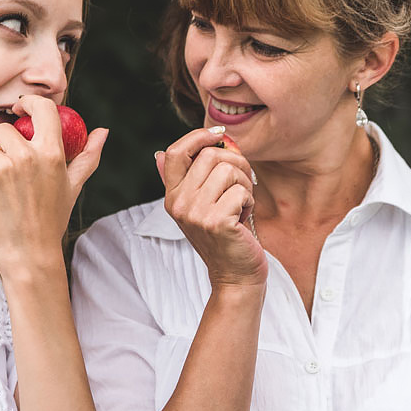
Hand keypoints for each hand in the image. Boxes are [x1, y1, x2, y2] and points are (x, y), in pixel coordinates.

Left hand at [0, 96, 108, 272]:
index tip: (21, 110)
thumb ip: (88, 156)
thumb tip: (102, 131)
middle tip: (14, 169)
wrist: (27, 252)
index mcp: (51, 152)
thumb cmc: (52, 218)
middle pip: (5, 129)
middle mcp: (26, 156)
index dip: (28, 103)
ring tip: (6, 189)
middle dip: (6, 144)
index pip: (40, 108)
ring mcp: (1, 167)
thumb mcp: (73, 186)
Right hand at [157, 127, 265, 288]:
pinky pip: (241, 191)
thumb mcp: (199, 206)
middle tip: (243, 182)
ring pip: (228, 170)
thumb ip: (185, 179)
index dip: (198, 136)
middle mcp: (178, 203)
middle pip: (210, 155)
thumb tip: (160, 152)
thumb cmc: (224, 237)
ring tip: (240, 204)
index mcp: (172, 196)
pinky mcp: (216, 222)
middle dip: (236, 163)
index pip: (175, 152)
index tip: (219, 135)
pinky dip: (249, 201)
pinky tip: (243, 217)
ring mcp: (195, 213)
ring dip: (244, 184)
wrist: (235, 275)